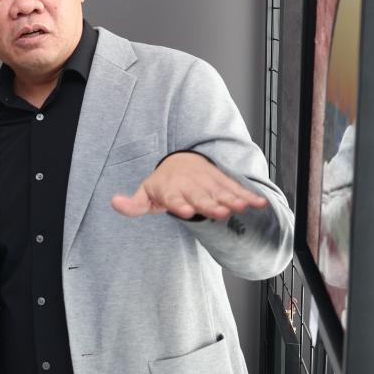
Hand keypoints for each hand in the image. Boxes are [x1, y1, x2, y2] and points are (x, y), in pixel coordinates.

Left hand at [111, 151, 266, 221]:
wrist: (181, 160)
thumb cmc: (162, 184)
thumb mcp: (146, 193)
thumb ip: (133, 204)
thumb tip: (114, 202)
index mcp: (170, 190)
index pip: (174, 198)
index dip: (179, 204)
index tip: (185, 211)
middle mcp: (190, 185)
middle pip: (200, 196)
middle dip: (209, 204)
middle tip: (219, 212)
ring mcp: (208, 183)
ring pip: (220, 192)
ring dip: (232, 199)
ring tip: (241, 207)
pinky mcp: (222, 182)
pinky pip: (236, 188)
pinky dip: (248, 195)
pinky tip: (259, 203)